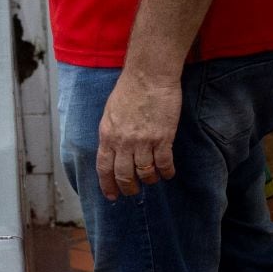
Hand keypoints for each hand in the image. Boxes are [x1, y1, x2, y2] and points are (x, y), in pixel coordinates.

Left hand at [95, 69, 180, 198]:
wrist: (149, 75)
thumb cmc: (129, 89)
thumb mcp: (110, 112)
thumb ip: (111, 133)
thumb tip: (113, 150)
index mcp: (107, 135)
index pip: (104, 168)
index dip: (108, 185)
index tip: (112, 196)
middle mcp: (123, 142)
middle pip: (124, 175)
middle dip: (129, 188)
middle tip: (134, 191)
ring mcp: (143, 141)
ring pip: (145, 173)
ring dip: (149, 180)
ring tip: (152, 179)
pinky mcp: (162, 138)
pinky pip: (164, 164)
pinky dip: (166, 172)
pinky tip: (168, 173)